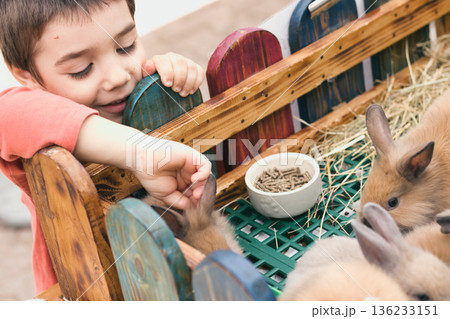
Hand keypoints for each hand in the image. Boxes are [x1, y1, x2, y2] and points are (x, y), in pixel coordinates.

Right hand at [74, 116, 210, 209]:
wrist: (141, 161)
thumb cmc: (150, 176)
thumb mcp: (166, 195)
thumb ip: (180, 201)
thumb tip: (193, 207)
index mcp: (182, 182)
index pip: (196, 192)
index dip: (197, 201)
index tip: (196, 208)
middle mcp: (188, 173)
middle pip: (203, 185)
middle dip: (201, 195)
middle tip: (196, 200)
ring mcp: (190, 165)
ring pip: (206, 176)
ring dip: (203, 186)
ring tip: (196, 193)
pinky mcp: (192, 156)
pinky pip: (206, 165)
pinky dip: (204, 173)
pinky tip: (195, 179)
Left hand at [142, 52, 204, 96]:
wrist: (164, 87)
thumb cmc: (154, 84)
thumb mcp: (147, 80)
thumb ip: (147, 73)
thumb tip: (149, 67)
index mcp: (160, 59)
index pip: (164, 61)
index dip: (167, 72)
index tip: (168, 84)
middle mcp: (173, 58)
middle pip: (180, 62)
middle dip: (179, 78)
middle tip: (176, 90)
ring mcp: (186, 62)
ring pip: (191, 67)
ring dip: (188, 82)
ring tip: (183, 94)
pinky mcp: (195, 68)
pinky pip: (200, 72)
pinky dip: (197, 82)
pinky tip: (191, 91)